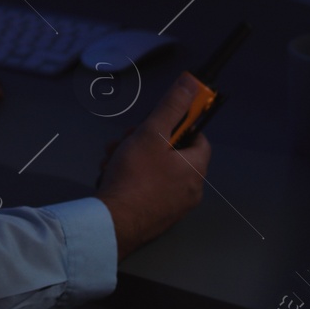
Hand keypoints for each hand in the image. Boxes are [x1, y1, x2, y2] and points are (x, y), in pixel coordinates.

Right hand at [95, 71, 212, 259]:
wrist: (112, 223)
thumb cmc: (134, 178)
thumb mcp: (151, 133)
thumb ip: (171, 107)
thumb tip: (191, 85)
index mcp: (195, 169)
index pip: (198, 137)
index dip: (179, 124)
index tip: (160, 120)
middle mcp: (190, 190)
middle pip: (172, 153)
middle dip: (146, 139)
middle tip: (127, 138)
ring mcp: (173, 206)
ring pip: (156, 170)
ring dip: (133, 156)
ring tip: (113, 156)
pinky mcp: (155, 216)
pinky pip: (147, 188)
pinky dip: (132, 177)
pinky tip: (112, 174)